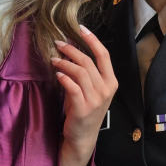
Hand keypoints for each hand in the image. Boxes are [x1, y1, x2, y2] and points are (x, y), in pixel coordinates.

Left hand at [51, 26, 116, 164]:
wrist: (82, 137)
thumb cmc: (85, 110)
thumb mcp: (91, 90)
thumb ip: (85, 73)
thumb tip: (71, 51)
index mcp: (111, 82)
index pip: (104, 55)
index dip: (92, 40)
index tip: (81, 28)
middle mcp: (106, 90)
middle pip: (88, 61)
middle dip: (71, 49)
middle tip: (58, 44)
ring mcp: (95, 100)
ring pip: (80, 72)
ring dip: (64, 63)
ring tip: (54, 60)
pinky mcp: (83, 109)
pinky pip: (72, 87)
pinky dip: (64, 78)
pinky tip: (58, 75)